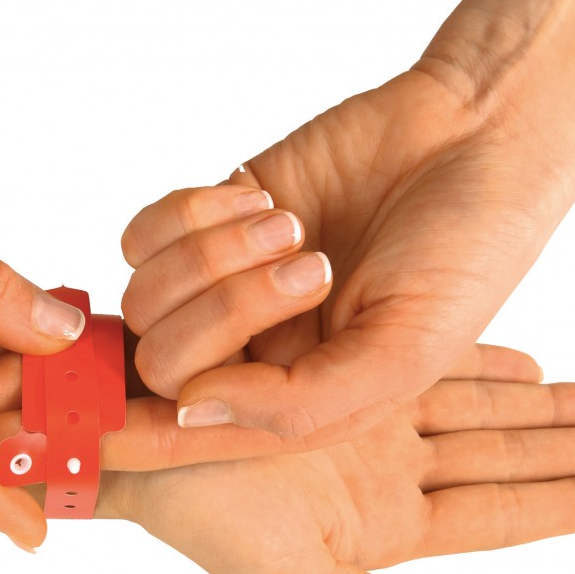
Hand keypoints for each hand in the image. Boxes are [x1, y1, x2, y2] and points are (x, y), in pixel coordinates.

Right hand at [0, 343, 574, 573]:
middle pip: (506, 455)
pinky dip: (484, 357)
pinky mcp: (346, 362)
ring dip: (544, 402)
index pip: (500, 514)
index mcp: (384, 522)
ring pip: (482, 405)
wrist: (137, 430)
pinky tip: (527, 358)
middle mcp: (387, 466)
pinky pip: (430, 356)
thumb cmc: (204, 515)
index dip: (570, 501)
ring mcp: (371, 413)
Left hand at [120, 70, 574, 438]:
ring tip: (295, 226)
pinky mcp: (216, 211)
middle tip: (312, 266)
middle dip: (222, 315)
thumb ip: (301, 403)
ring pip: (144, 297)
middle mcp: (255, 347)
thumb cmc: (466, 251)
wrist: (477, 134)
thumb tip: (190, 412)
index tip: (97, 434)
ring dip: (215, 257)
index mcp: (299, 398)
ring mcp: (228, 278)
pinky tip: (263, 201)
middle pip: (162, 362)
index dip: (137, 439)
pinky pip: (143, 233)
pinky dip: (190, 216)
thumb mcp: (405, 351)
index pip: (193, 434)